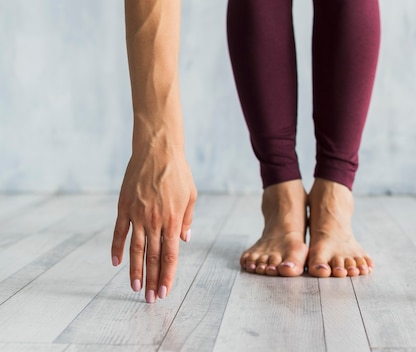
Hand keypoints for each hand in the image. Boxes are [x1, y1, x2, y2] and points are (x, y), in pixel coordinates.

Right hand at [111, 147, 196, 302]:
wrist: (158, 150)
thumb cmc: (178, 172)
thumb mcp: (191, 196)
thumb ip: (187, 219)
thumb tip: (184, 240)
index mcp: (173, 220)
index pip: (170, 255)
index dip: (168, 275)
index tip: (165, 291)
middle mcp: (155, 221)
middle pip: (153, 257)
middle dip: (152, 280)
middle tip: (150, 299)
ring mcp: (138, 214)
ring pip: (136, 249)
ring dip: (135, 271)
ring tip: (135, 288)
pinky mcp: (124, 206)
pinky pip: (119, 231)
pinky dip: (117, 248)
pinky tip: (116, 263)